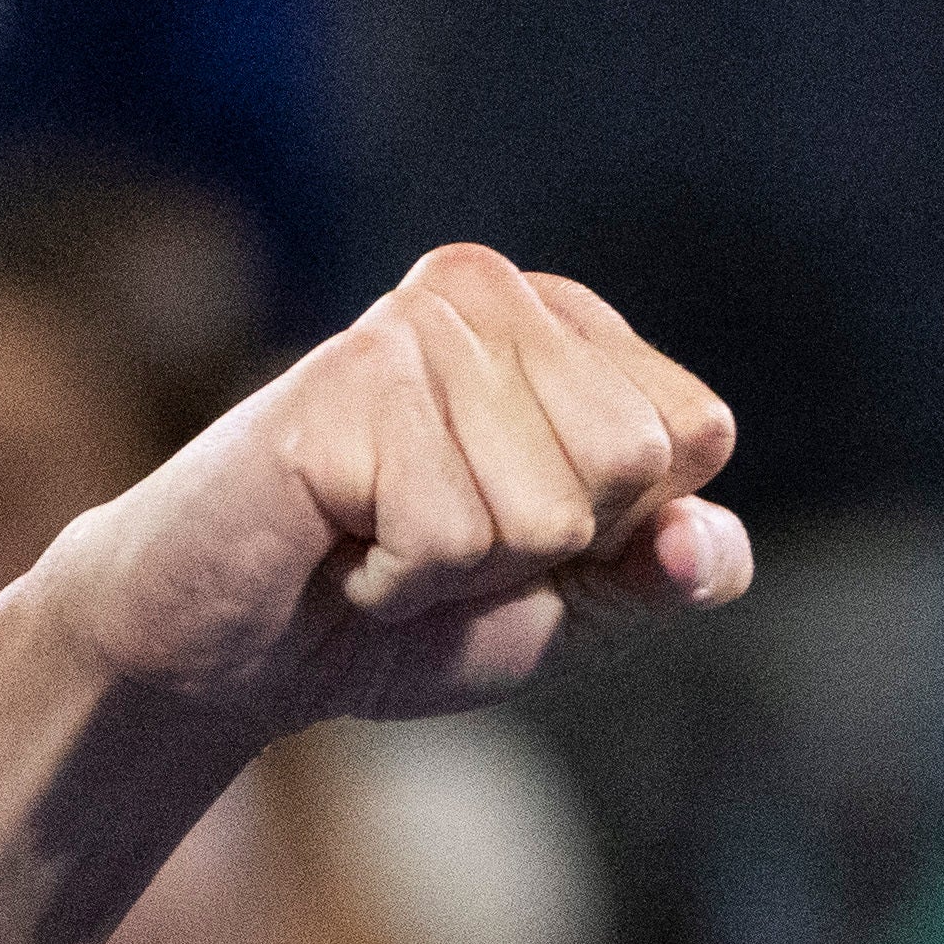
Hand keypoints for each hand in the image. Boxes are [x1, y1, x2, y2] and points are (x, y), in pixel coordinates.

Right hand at [28, 245, 746, 746]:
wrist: (235, 649)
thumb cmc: (407, 614)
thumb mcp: (570, 607)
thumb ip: (662, 574)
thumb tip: (708, 543)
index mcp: (570, 329)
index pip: (695, 433)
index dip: (623, 528)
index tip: (522, 532)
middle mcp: (498, 294)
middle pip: (632, 461)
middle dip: (546, 547)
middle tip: (440, 539)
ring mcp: (418, 324)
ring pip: (547, 508)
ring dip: (467, 570)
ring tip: (381, 538)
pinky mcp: (349, 376)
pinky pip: (450, 533)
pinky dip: (399, 580)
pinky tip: (339, 540)